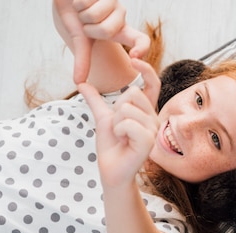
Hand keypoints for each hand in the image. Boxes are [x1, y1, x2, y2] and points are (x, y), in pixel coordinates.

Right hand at [54, 0, 149, 83]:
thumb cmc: (74, 16)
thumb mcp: (80, 38)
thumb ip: (82, 59)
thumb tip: (78, 83)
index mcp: (120, 30)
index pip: (141, 40)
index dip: (142, 49)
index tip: (135, 58)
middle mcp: (121, 15)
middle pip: (107, 31)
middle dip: (88, 27)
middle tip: (84, 21)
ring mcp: (114, 0)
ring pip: (96, 15)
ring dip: (81, 12)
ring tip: (81, 7)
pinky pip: (88, 1)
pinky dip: (77, 1)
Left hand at [77, 58, 160, 188]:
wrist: (111, 170)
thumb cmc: (111, 146)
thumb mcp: (102, 118)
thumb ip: (95, 100)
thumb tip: (81, 83)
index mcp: (146, 111)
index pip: (153, 84)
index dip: (146, 70)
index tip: (134, 60)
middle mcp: (153, 119)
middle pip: (133, 93)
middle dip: (116, 109)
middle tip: (118, 128)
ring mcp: (153, 130)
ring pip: (127, 109)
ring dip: (116, 123)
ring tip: (121, 137)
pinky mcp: (149, 141)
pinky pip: (128, 123)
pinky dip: (119, 131)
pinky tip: (124, 142)